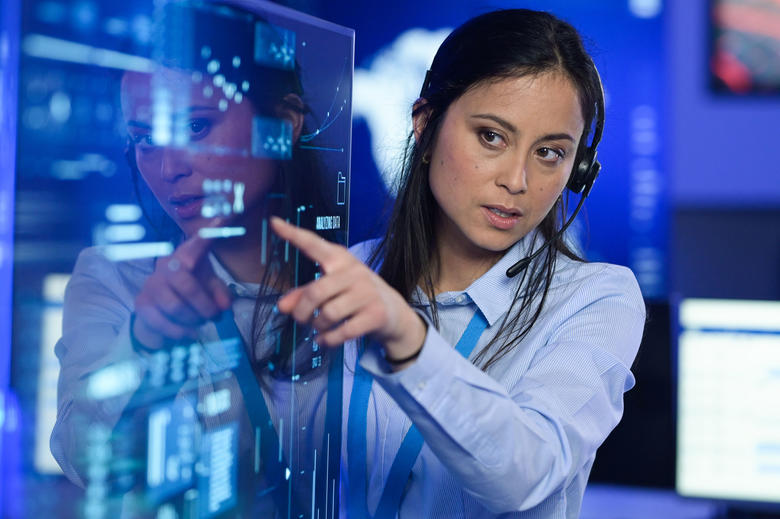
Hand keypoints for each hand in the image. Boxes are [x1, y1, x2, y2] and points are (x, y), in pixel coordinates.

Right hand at [132, 224, 232, 349]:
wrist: (159, 309)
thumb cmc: (189, 290)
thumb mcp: (209, 288)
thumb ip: (221, 294)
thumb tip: (224, 306)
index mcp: (186, 256)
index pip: (197, 244)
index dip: (209, 234)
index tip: (222, 220)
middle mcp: (166, 266)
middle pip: (185, 284)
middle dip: (204, 305)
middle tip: (214, 316)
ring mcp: (151, 284)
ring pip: (174, 306)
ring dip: (193, 320)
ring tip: (201, 323)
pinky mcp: (142, 303)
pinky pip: (161, 322)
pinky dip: (179, 331)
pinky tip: (189, 333)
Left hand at [271, 217, 425, 362]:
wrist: (396, 314)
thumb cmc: (358, 296)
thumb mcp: (333, 290)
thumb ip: (304, 295)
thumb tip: (282, 307)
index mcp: (340, 259)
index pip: (313, 244)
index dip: (293, 234)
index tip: (273, 222)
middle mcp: (354, 272)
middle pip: (315, 293)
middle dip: (302, 312)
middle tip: (300, 320)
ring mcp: (367, 292)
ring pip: (328, 314)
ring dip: (317, 326)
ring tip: (318, 328)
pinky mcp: (375, 314)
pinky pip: (343, 331)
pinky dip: (328, 340)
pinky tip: (325, 341)